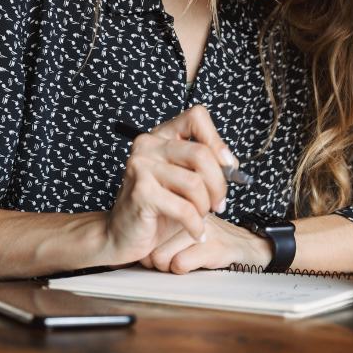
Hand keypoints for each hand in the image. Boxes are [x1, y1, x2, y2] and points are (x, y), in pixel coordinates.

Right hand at [99, 105, 238, 266]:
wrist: (121, 236)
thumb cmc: (158, 208)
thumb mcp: (184, 180)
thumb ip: (206, 166)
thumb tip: (232, 164)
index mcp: (161, 135)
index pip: (196, 117)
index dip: (217, 140)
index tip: (228, 165)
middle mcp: (148, 145)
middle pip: (201, 154)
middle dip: (218, 184)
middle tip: (219, 204)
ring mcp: (141, 166)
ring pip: (195, 182)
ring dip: (205, 206)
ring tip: (201, 218)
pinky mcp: (141, 192)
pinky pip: (184, 208)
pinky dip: (196, 224)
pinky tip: (195, 232)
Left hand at [139, 214, 272, 273]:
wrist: (250, 246)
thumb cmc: (213, 240)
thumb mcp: (186, 231)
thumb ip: (164, 233)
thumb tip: (138, 252)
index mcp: (183, 205)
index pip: (150, 225)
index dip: (149, 245)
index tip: (157, 251)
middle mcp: (191, 213)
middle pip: (151, 244)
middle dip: (156, 260)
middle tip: (169, 260)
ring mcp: (203, 229)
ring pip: (162, 256)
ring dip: (168, 267)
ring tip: (181, 263)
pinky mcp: (215, 246)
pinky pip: (180, 263)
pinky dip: (182, 269)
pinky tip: (193, 264)